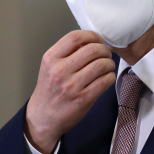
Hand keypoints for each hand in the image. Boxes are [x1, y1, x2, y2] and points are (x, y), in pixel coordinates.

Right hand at [25, 31, 115, 153]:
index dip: (92, 35)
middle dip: (104, 50)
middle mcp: (60, 70)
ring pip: (101, 64)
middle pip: (92, 50)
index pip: (74, 37)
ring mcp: (72, 85)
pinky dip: (110, 76)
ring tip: (108, 65)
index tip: (98, 40)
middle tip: (106, 54)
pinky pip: (105, 80)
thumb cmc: (49, 89)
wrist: (42, 118)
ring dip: (109, 63)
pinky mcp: (83, 99)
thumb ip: (67, 53)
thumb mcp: (50, 66)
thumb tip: (92, 41)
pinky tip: (107, 77)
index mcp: (50, 58)